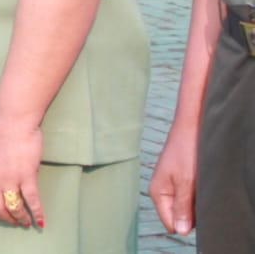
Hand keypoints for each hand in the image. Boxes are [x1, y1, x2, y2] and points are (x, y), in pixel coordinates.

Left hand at [0, 113, 43, 228]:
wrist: (13, 122)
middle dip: (5, 219)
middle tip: (13, 222)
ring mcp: (9, 179)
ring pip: (13, 208)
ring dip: (20, 219)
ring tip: (25, 222)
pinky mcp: (26, 176)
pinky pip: (32, 200)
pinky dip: (36, 214)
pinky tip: (40, 221)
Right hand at [148, 119, 198, 235]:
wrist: (191, 127)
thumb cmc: (186, 152)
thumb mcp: (186, 183)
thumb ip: (182, 208)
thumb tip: (181, 232)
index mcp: (158, 193)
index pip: (171, 224)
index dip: (186, 223)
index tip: (197, 210)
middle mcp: (162, 191)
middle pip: (179, 217)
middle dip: (192, 213)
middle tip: (201, 196)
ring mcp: (171, 185)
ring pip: (186, 207)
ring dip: (196, 202)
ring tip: (201, 186)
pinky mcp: (180, 179)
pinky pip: (189, 197)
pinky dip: (198, 194)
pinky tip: (201, 182)